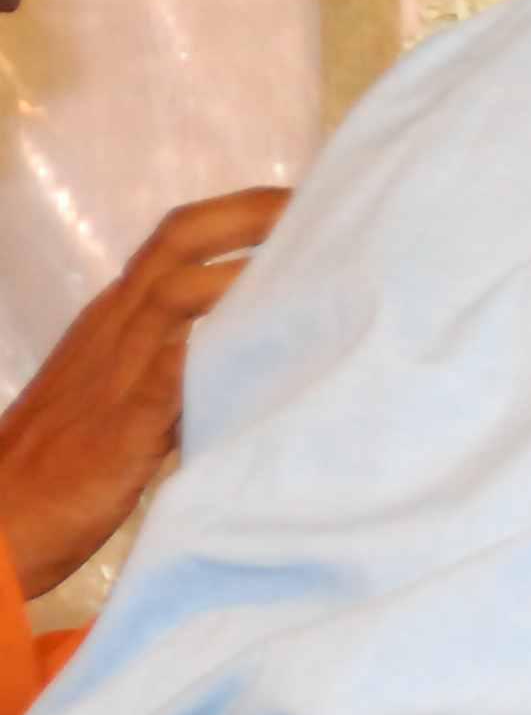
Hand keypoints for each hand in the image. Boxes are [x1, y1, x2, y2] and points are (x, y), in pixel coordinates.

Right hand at [0, 185, 286, 597]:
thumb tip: (267, 347)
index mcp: (117, 317)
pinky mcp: (124, 421)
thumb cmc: (76, 457)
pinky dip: (218, 348)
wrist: (6, 513)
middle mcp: (115, 326)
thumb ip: (192, 365)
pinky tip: (271, 340)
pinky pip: (171, 369)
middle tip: (316, 209)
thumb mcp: (138, 393)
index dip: (239, 213)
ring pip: (175, 291)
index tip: (303, 201)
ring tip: (313, 262)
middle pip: (178, 242)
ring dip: (244, 271)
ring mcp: (116, 368)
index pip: (176, 240)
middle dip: (250, 217)